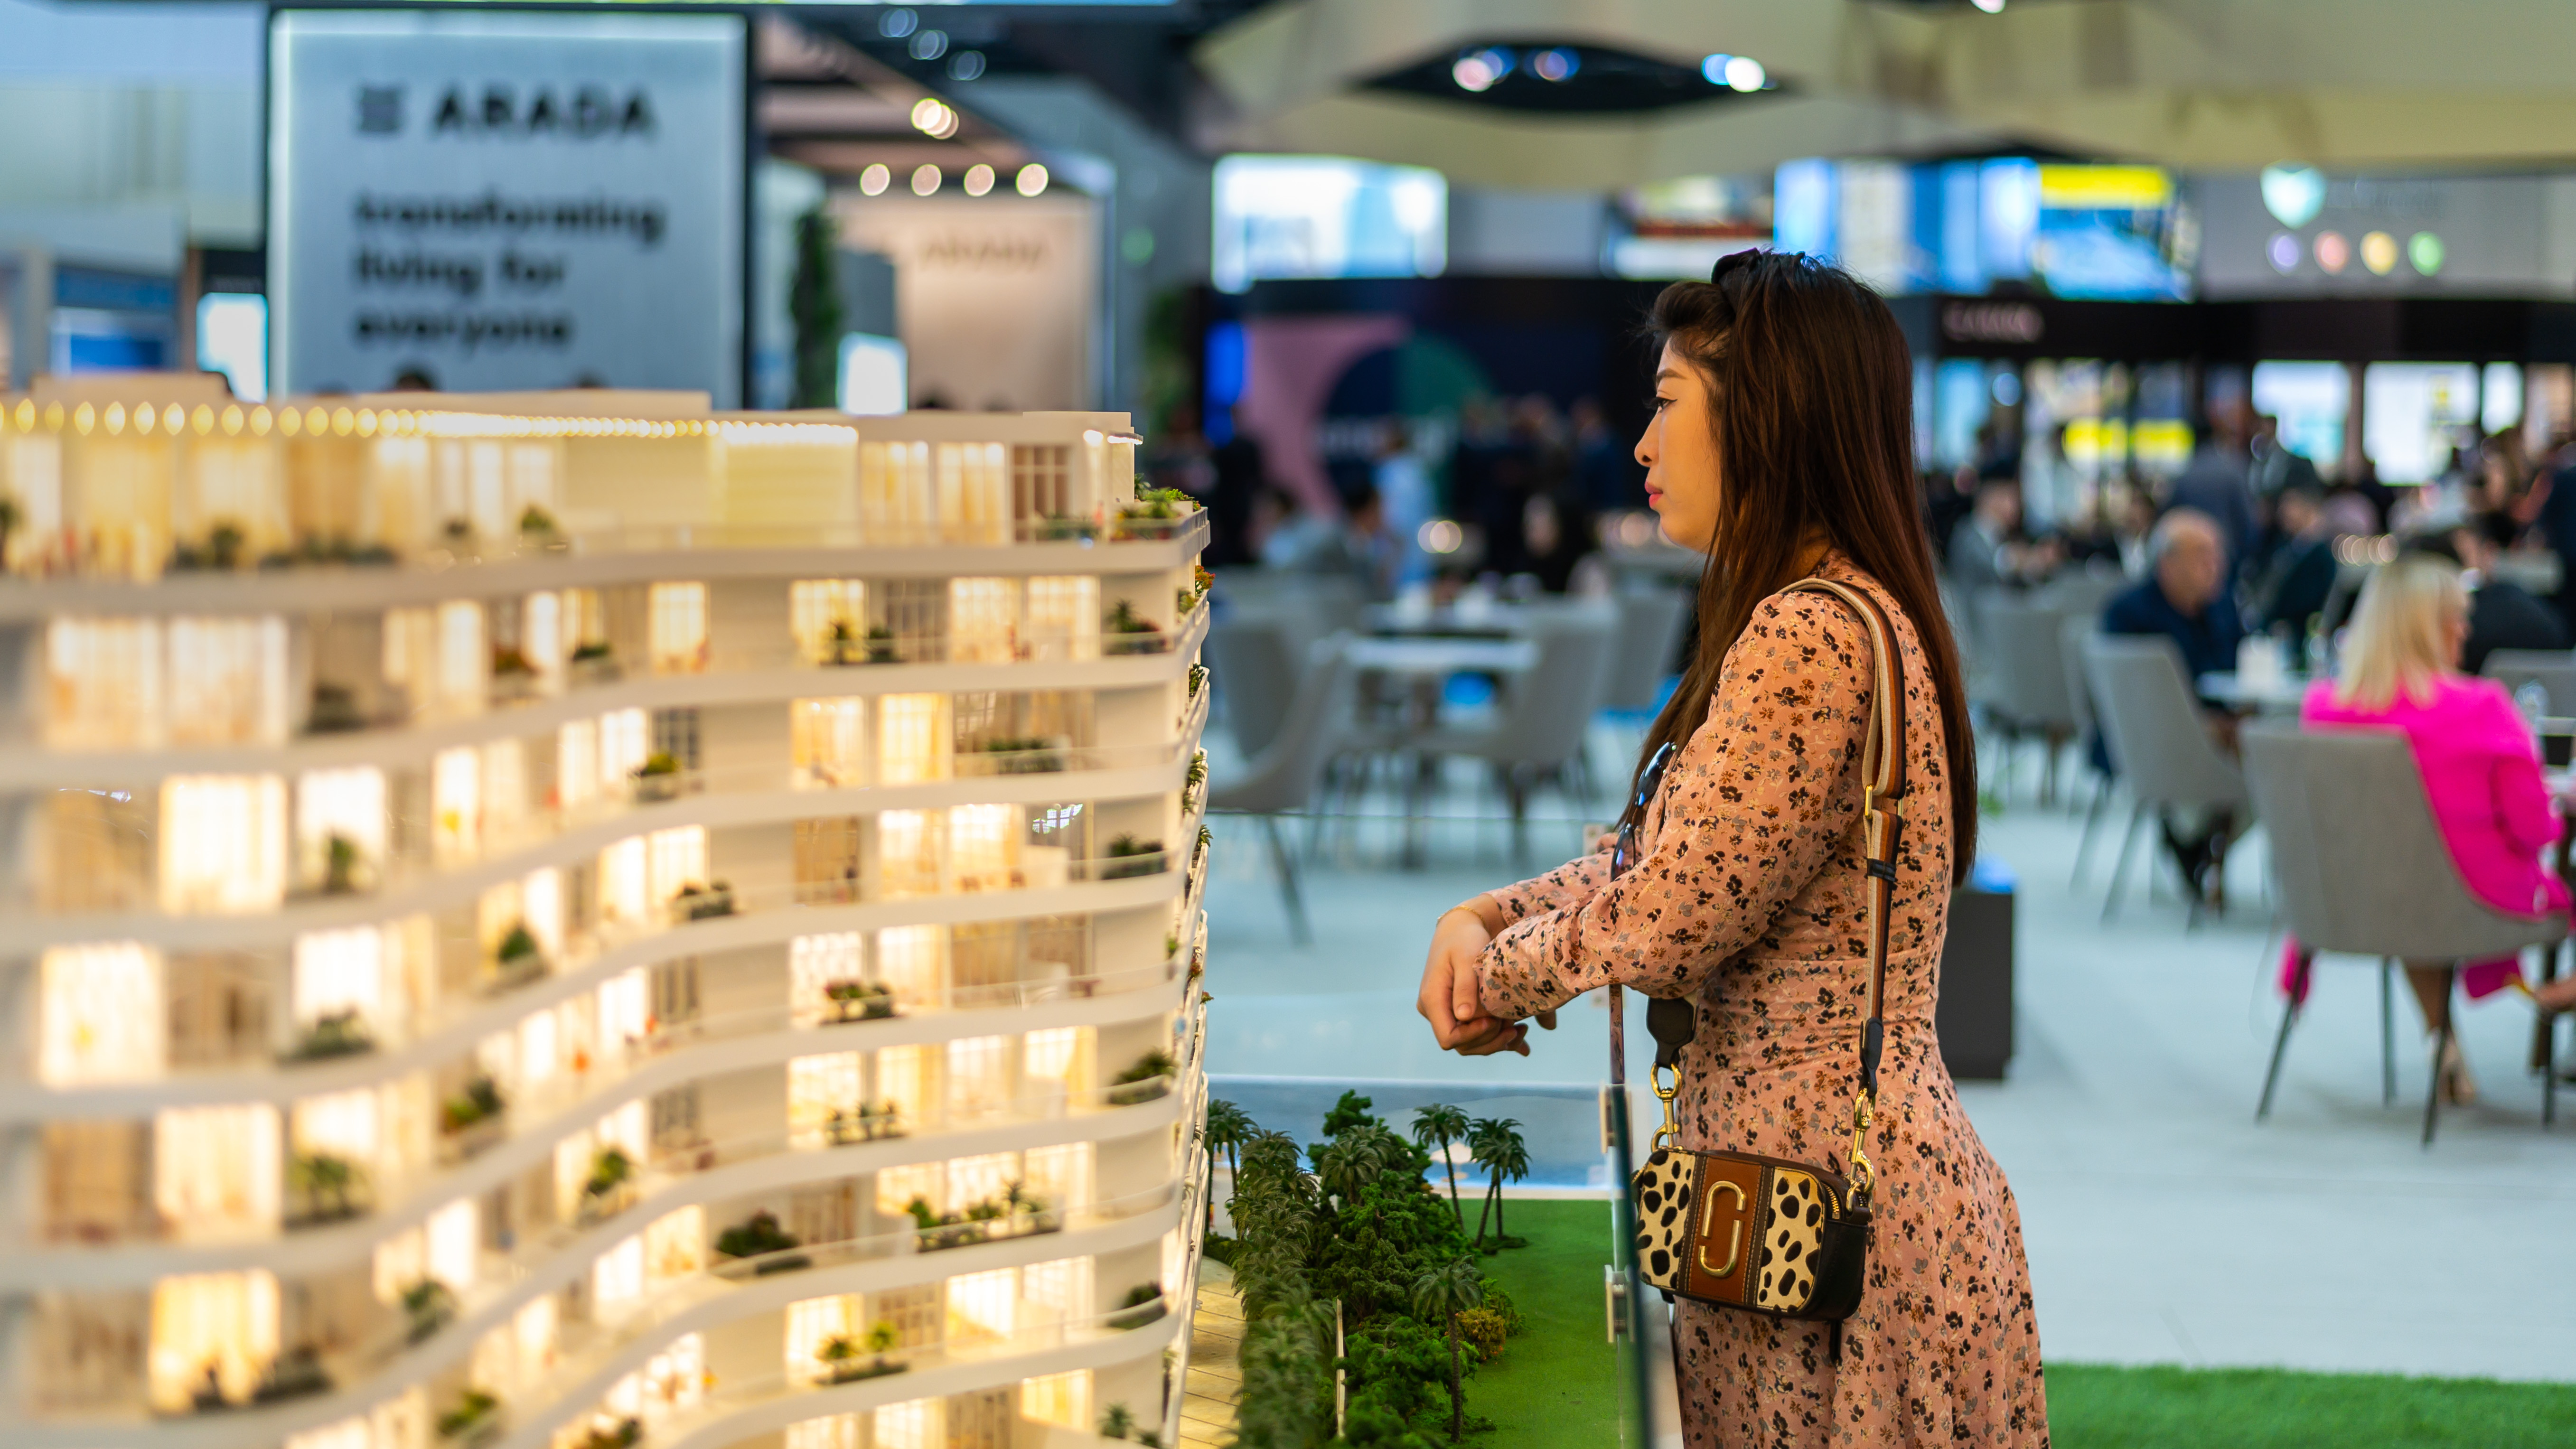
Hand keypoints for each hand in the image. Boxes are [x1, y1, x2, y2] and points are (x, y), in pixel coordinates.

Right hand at [1417, 901, 1557, 1056]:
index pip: (1448, 1037)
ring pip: (1470, 1043)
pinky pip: (1475, 1034)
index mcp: (1432, 999)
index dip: (1473, 1036)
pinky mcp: (1457, 1011)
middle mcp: (1435, 1010)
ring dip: (1496, 1042)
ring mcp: (1446, 1012)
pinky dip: (1497, 1039)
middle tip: (1516, 1028)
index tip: (1494, 1021)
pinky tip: (1519, 1037)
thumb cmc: (1463, 938)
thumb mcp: (1465, 957)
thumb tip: (1463, 1016)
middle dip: (1490, 1041)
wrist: (1461, 927)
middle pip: (1461, 1045)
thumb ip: (1465, 986)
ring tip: (1521, 1030)